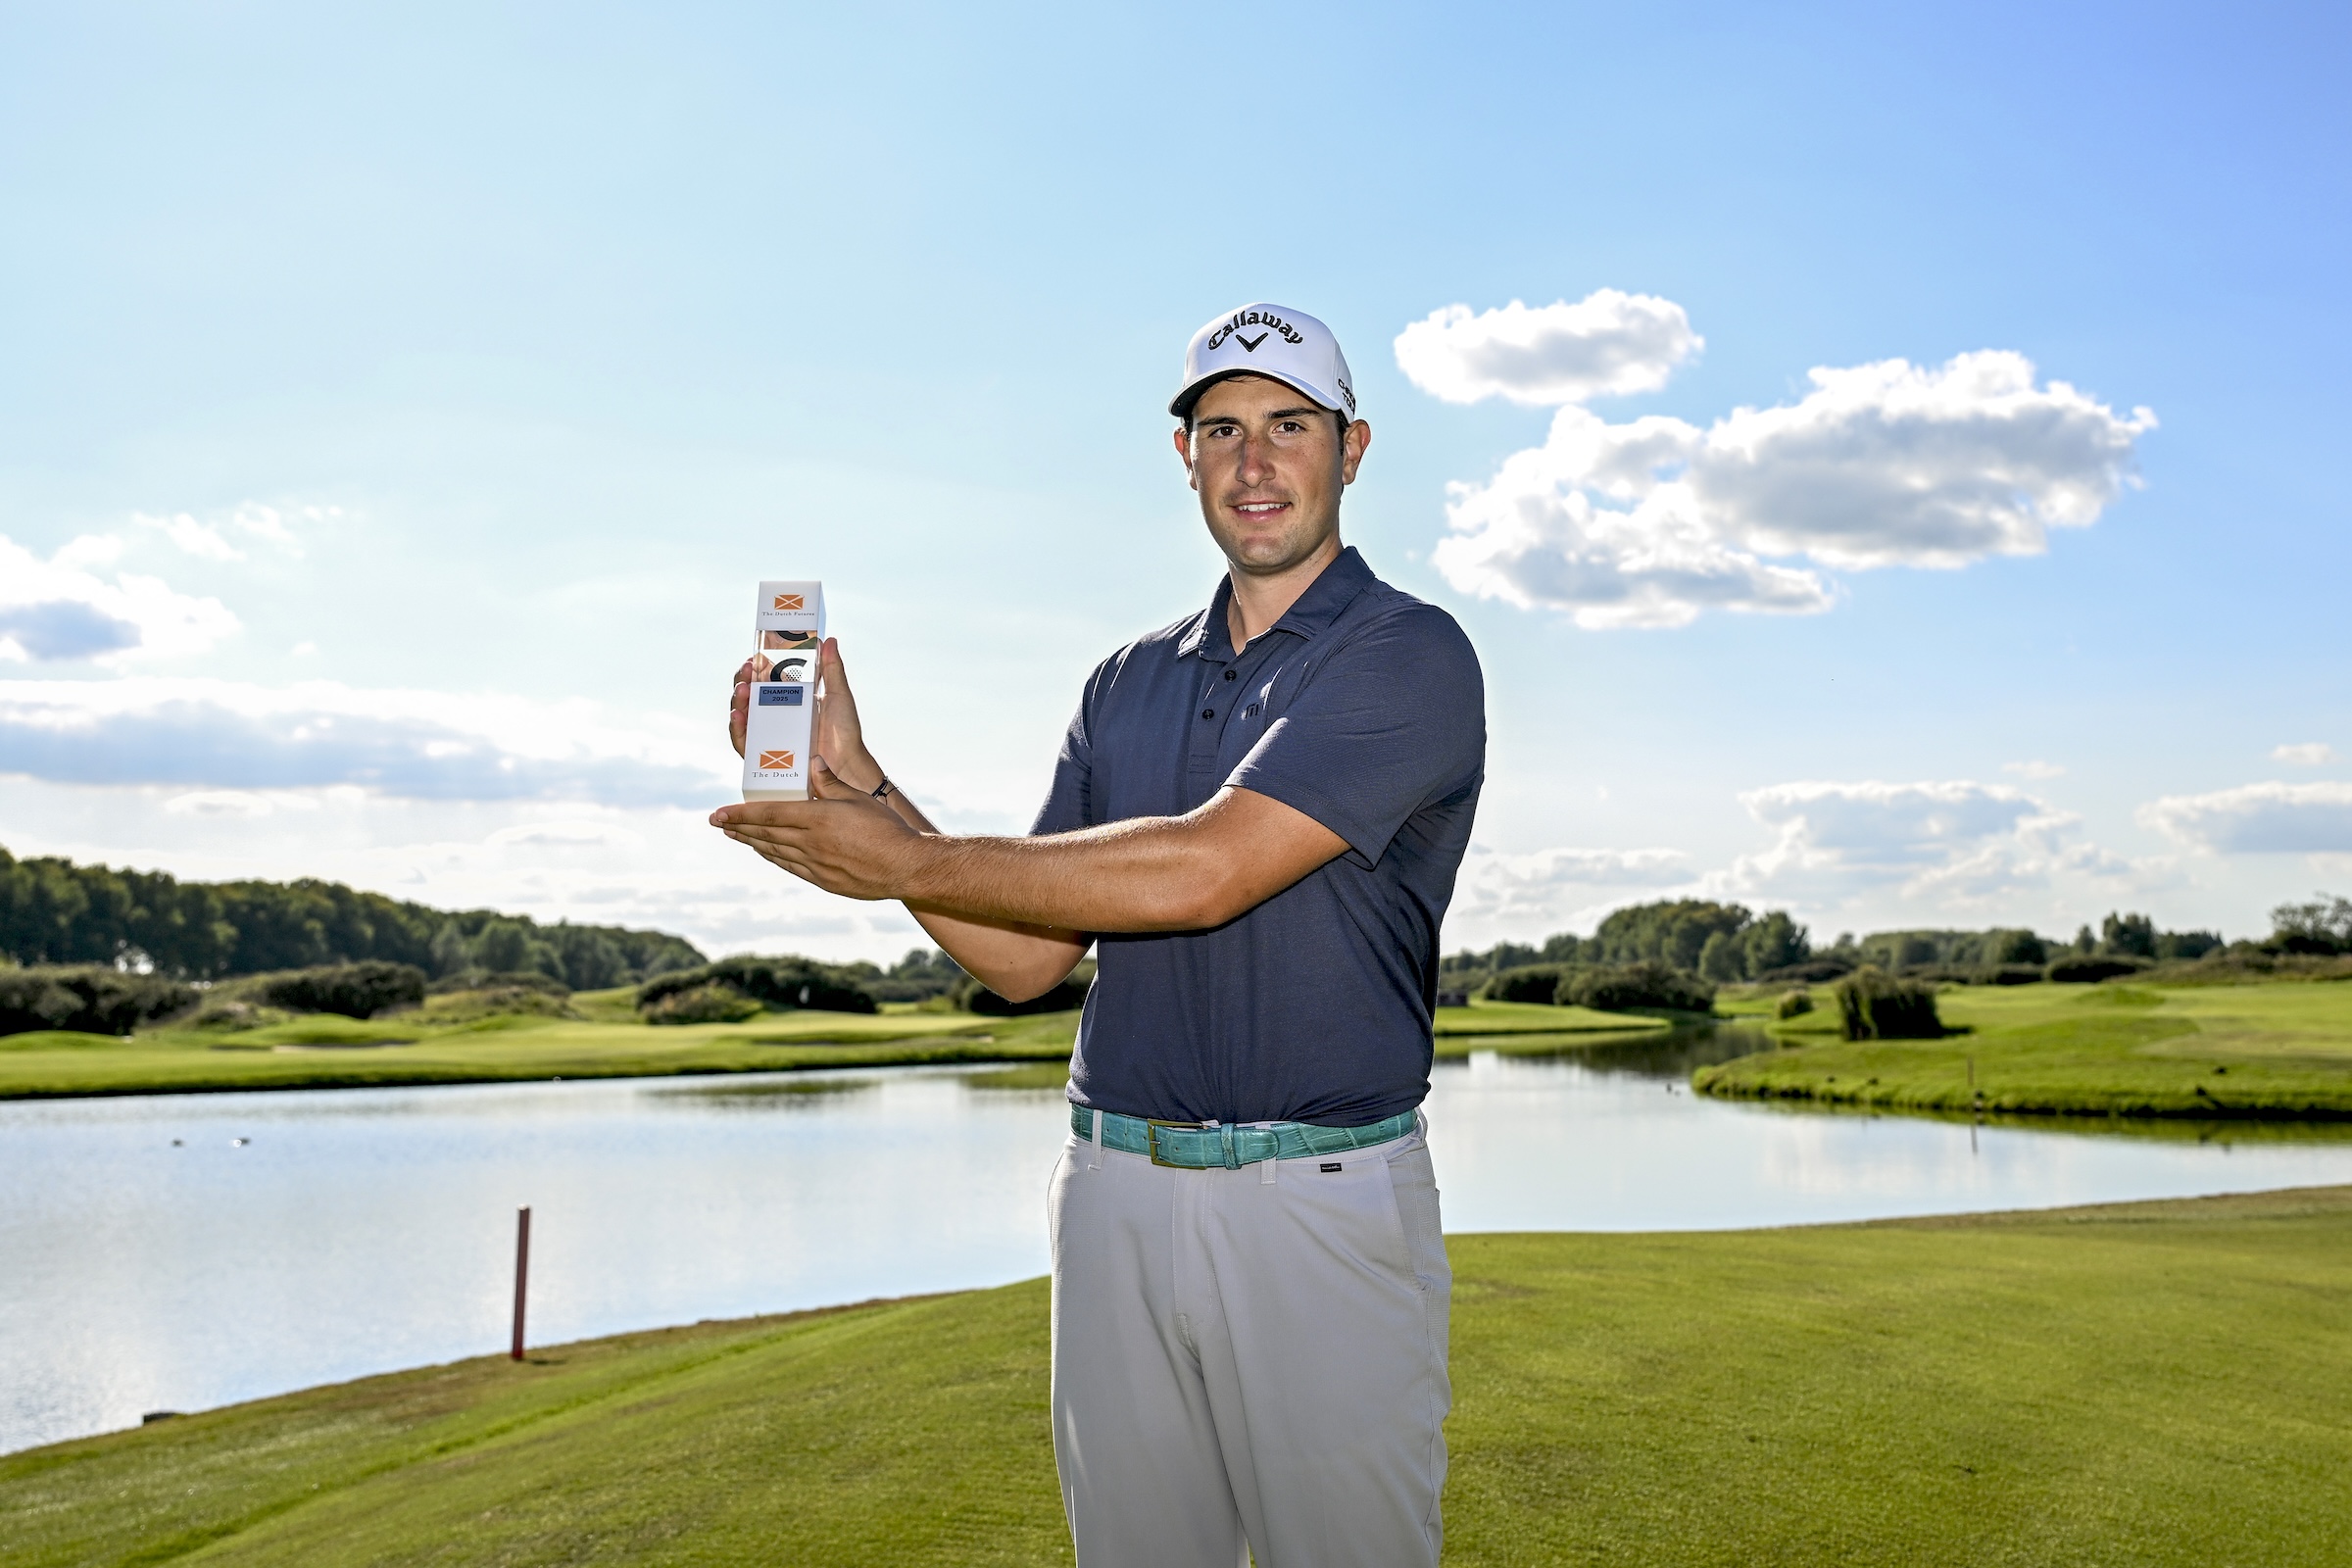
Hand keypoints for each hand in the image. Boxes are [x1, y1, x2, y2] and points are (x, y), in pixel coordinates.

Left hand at [711, 757, 924, 899]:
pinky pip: (791, 867)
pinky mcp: (824, 880)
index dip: (741, 814)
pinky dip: (775, 858)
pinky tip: (767, 853)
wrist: (906, 867)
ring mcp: (815, 865)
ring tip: (736, 836)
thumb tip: (811, 763)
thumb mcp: (858, 798)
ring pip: (775, 851)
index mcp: (817, 818)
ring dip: (753, 843)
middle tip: (718, 824)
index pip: (769, 814)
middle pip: (765, 834)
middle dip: (739, 827)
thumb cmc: (887, 829)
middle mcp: (810, 843)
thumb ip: (830, 783)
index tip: (719, 813)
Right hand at [727, 638, 881, 788]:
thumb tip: (829, 640)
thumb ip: (832, 669)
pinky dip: (737, 728)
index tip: (754, 656)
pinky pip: (743, 742)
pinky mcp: (764, 756)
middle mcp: (775, 717)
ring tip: (742, 689)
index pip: (764, 680)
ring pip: (743, 715)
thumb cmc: (845, 733)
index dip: (755, 668)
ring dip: (737, 700)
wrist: (846, 765)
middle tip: (747, 670)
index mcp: (790, 700)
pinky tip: (738, 715)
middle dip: (742, 680)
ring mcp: (768, 735)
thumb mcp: (839, 696)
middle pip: (749, 695)